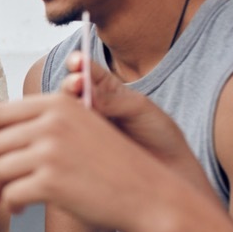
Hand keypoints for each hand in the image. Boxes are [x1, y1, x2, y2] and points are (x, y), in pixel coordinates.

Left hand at [0, 92, 171, 228]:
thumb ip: (35, 117)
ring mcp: (51, 152)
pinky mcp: (51, 183)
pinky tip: (20, 210)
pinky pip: (10, 194)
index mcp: (57, 104)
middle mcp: (52, 123)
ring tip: (8, 199)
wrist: (148, 196)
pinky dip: (10, 205)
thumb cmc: (109, 164)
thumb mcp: (76, 127)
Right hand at [61, 52, 196, 174]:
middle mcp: (90, 106)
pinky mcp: (78, 150)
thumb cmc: (160, 135)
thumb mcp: (139, 109)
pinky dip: (66, 132)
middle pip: (68, 91)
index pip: (86, 71)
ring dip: (66, 107)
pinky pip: (65, 138)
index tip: (77, 61)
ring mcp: (82, 129)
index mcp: (106, 89)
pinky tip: (76, 132)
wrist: (170, 170)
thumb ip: (111, 99)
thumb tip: (83, 93)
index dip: (77, 63)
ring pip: (61, 114)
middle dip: (69, 85)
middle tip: (77, 84)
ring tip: (80, 107)